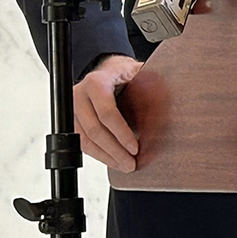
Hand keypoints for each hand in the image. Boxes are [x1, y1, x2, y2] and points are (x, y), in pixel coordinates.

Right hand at [73, 53, 141, 171]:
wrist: (109, 71)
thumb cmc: (126, 74)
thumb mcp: (138, 73)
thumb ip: (149, 87)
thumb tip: (164, 110)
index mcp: (96, 82)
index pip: (107, 113)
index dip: (121, 133)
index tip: (135, 148)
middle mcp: (79, 95)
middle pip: (95, 130)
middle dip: (115, 151)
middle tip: (131, 163)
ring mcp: (72, 110)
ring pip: (86, 140)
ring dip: (106, 157)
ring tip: (125, 166)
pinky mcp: (72, 122)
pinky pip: (82, 143)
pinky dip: (99, 155)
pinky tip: (113, 160)